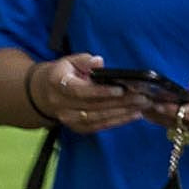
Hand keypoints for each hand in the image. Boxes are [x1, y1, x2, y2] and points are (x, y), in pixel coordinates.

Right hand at [28, 54, 149, 133]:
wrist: (46, 94)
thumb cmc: (64, 74)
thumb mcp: (70, 61)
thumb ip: (84, 60)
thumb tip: (98, 62)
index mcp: (58, 84)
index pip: (81, 91)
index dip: (101, 92)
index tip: (121, 89)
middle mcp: (62, 105)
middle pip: (94, 106)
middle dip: (120, 102)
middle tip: (142, 97)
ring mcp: (69, 119)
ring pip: (98, 118)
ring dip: (122, 113)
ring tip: (142, 106)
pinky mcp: (78, 128)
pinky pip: (100, 126)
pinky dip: (118, 121)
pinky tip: (133, 115)